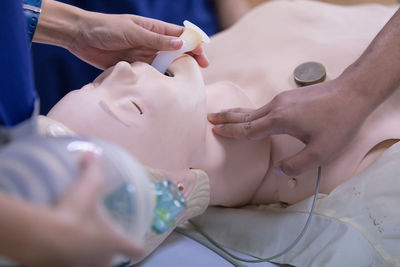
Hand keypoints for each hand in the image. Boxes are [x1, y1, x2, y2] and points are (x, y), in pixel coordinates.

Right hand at [24, 153, 143, 266]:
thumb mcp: (87, 187)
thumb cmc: (74, 214)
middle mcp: (102, 261)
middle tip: (96, 239)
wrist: (42, 239)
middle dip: (106, 252)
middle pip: (111, 262)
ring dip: (86, 257)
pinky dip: (66, 260)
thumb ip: (92, 169)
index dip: (136, 246)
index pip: (136, 249)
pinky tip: (56, 248)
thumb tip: (92, 152)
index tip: (134, 243)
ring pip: (90, 266)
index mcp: (115, 241)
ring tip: (75, 243)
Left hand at [69, 13, 208, 68]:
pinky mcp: (133, 66)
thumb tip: (179, 44)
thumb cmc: (105, 28)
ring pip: (164, 64)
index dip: (193, 44)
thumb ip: (155, 40)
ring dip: (175, 71)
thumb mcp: (132, 32)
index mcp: (153, 29)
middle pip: (175, 51)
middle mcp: (150, 42)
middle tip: (201, 70)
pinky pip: (150, 73)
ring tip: (186, 80)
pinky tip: (165, 85)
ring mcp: (142, 55)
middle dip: (189, 59)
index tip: (203, 54)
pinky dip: (158, 78)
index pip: (179, 35)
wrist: (80, 36)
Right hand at [208, 77, 372, 175]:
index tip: (215, 131)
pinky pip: (264, 106)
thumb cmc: (339, 122)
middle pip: (245, 114)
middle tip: (209, 118)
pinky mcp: (290, 96)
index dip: (231, 132)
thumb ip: (297, 164)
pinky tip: (252, 114)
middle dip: (226, 118)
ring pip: (254, 108)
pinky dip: (251, 111)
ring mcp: (283, 99)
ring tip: (223, 113)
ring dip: (237, 113)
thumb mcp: (321, 152)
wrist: (353, 92)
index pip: (248, 129)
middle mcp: (276, 107)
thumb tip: (279, 170)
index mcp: (279, 120)